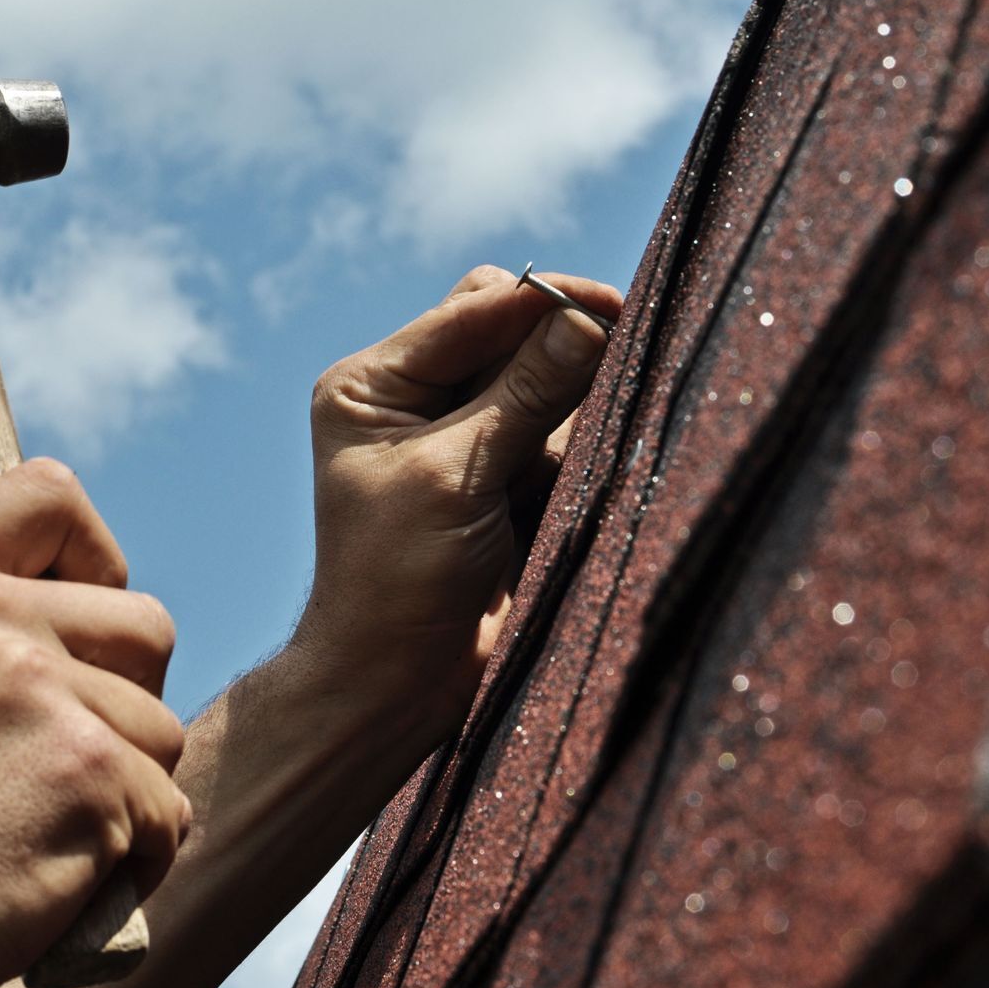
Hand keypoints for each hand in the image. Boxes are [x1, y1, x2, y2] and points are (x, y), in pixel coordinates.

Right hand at [0, 460, 189, 987]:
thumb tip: (80, 600)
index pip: (51, 493)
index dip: (93, 558)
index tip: (78, 625)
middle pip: (145, 625)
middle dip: (126, 700)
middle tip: (50, 765)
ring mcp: (36, 690)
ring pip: (160, 729)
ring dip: (126, 792)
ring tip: (33, 831)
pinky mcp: (87, 772)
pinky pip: (168, 809)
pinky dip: (134, 858)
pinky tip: (58, 878)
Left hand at [296, 265, 620, 741]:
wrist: (399, 684)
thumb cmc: (397, 580)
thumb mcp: (455, 476)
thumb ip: (524, 393)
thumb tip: (590, 318)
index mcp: (373, 383)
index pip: (474, 310)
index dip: (545, 304)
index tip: (614, 307)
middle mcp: (414, 398)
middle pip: (513, 332)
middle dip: (561, 352)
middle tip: (610, 374)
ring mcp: (464, 437)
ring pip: (548, 380)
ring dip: (574, 405)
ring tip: (566, 460)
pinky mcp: (506, 478)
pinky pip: (561, 434)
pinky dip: (580, 446)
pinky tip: (578, 481)